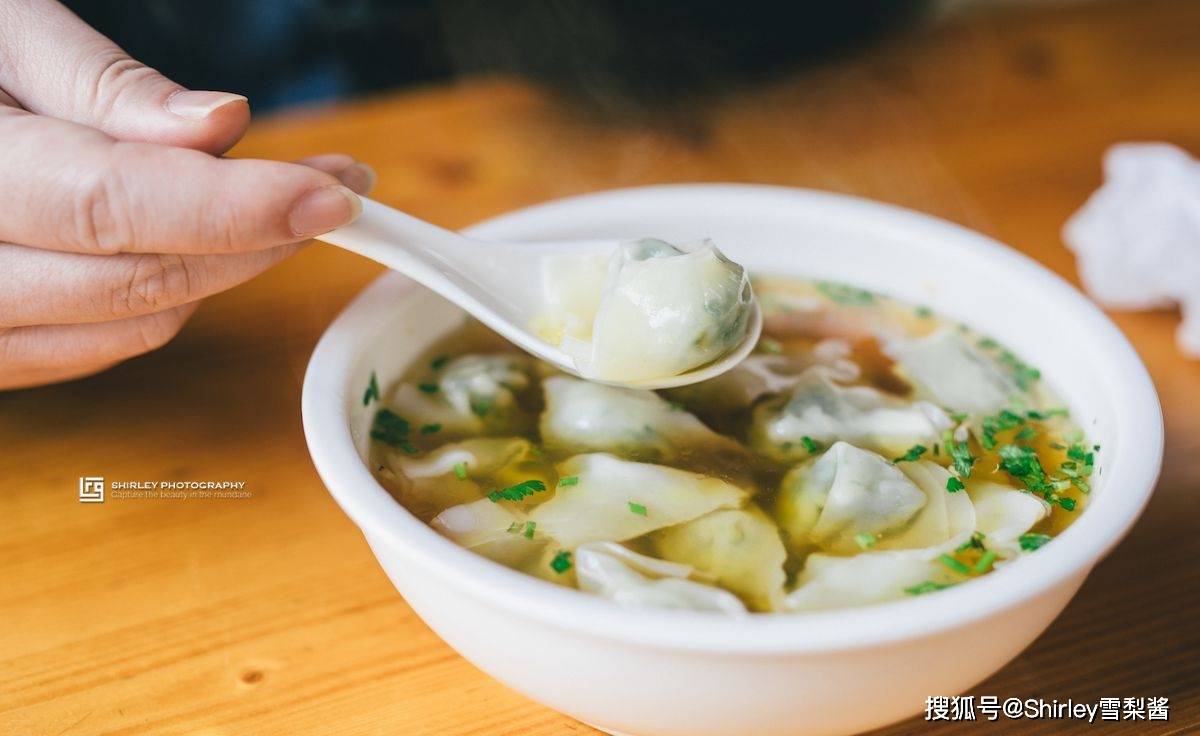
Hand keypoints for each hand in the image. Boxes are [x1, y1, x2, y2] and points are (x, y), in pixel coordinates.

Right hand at [0, 0, 373, 389]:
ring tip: (264, 205)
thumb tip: (218, 128)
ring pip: (127, 329)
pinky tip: (190, 245)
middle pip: (137, 282)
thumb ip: (100, 86)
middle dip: (256, 239)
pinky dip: (161, 301)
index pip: (112, 206)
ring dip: (218, 272)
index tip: (334, 191)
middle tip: (330, 189)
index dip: (238, 207)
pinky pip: (92, 350)